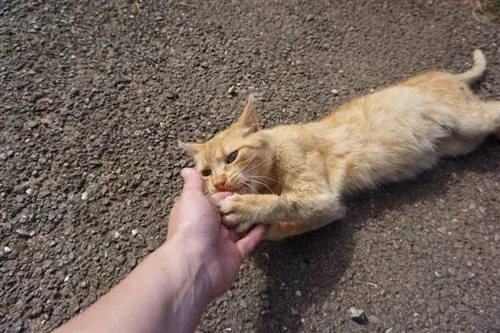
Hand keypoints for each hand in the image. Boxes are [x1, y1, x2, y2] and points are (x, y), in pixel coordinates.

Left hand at [166, 168, 264, 297]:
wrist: (195, 264)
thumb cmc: (190, 227)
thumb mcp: (191, 198)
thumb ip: (194, 184)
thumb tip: (187, 170)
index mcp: (197, 213)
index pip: (215, 199)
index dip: (227, 193)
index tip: (243, 184)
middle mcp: (208, 228)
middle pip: (229, 213)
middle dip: (241, 205)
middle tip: (258, 194)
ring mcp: (222, 243)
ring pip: (240, 227)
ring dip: (250, 217)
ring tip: (264, 205)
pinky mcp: (234, 256)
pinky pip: (248, 242)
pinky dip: (257, 233)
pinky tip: (266, 223)